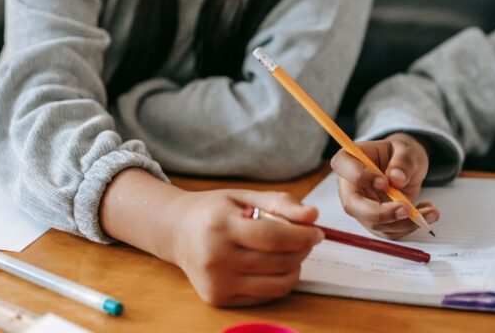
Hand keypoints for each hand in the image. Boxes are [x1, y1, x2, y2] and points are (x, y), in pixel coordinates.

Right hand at [168, 189, 322, 305]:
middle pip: (278, 261)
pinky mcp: (218, 298)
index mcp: (220, 225)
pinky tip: (273, 266)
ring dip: (295, 268)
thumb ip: (281, 203)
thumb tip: (312, 216)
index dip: (302, 236)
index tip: (317, 232)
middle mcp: (214, 257)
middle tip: (307, 239)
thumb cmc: (214, 211)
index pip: (273, 237)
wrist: (177, 232)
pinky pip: (266, 295)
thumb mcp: (245, 196)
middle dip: (302, 250)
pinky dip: (279, 281)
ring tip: (291, 252)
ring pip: (277, 283)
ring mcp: (215, 282)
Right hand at [330, 133, 439, 239]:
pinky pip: (389, 232)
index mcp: (350, 160)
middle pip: (352, 205)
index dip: (360, 176)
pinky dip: (410, 227)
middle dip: (380, 213)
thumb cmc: (400, 155)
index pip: (343, 167)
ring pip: (374, 224)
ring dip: (404, 223)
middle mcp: (350, 186)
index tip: (384, 181)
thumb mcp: (406, 150)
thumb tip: (396, 178)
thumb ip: (402, 161)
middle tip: (406, 209)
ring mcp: (361, 207)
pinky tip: (425, 213)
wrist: (407, 168)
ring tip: (430, 212)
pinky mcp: (375, 222)